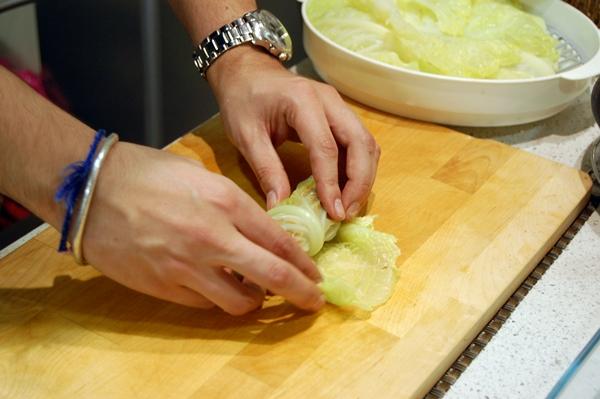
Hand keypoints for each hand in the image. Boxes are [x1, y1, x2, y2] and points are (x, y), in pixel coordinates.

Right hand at [81, 142, 324, 314]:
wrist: (90, 189)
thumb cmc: (145, 172)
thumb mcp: (199, 174)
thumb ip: (231, 204)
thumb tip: (253, 229)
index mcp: (226, 201)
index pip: (278, 240)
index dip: (303, 262)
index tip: (315, 275)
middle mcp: (214, 237)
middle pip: (272, 276)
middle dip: (300, 293)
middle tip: (313, 302)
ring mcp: (188, 266)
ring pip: (240, 301)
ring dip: (256, 300)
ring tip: (256, 292)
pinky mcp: (165, 286)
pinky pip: (205, 305)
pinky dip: (219, 299)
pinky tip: (218, 287)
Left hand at [207, 47, 379, 220]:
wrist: (246, 70)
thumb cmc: (243, 99)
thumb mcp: (246, 136)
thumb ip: (266, 170)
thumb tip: (280, 207)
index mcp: (303, 101)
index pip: (326, 147)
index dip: (332, 183)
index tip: (334, 212)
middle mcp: (329, 100)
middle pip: (360, 143)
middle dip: (359, 182)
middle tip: (347, 212)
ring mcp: (338, 106)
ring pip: (366, 143)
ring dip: (363, 176)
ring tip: (349, 206)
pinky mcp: (340, 115)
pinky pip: (358, 143)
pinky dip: (358, 167)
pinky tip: (345, 189)